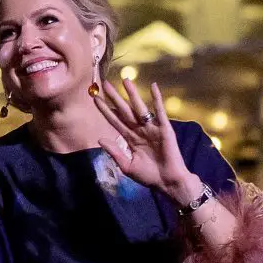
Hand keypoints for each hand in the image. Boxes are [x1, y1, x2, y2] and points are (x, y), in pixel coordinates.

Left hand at [94, 79, 200, 202]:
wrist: (167, 182)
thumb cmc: (148, 176)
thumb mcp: (127, 166)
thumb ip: (115, 152)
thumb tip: (100, 139)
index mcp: (129, 138)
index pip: (114, 120)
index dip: (105, 110)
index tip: (95, 98)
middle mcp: (139, 130)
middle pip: (124, 110)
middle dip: (114, 97)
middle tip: (104, 83)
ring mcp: (151, 128)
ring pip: (139, 108)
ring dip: (132, 94)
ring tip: (125, 80)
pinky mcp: (164, 129)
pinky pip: (160, 112)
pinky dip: (157, 99)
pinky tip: (153, 86)